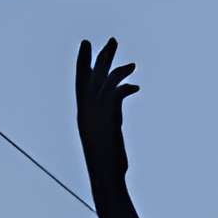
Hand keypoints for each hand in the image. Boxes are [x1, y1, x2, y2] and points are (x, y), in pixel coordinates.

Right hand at [76, 36, 138, 176]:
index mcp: (83, 114)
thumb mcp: (105, 139)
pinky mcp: (109, 117)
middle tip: (113, 40)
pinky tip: (135, 86)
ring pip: (106, 81)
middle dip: (102, 56)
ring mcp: (97, 113)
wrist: (105, 177)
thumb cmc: (106, 166)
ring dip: (118, 68)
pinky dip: (125, 87)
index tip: (86, 45)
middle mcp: (87, 110)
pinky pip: (117, 93)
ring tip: (131, 63)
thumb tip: (116, 113)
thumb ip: (110, 121)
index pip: (81, 82)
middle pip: (94, 76)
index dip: (84, 63)